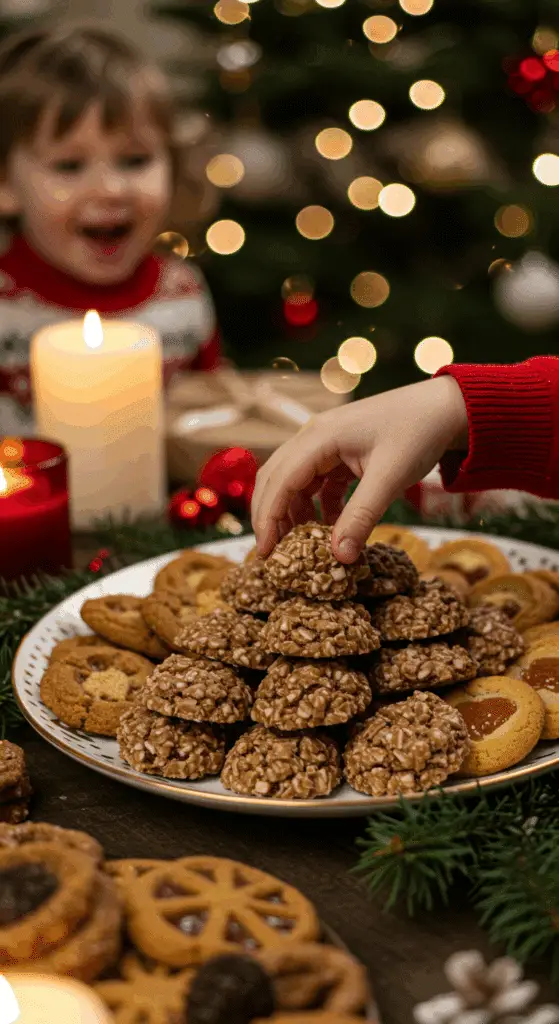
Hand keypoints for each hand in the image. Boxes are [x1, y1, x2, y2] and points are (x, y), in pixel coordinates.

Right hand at [251, 375, 467, 562]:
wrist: (445, 408)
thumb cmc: (418, 433)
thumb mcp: (390, 477)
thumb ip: (361, 516)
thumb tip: (338, 557)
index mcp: (320, 437)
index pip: (280, 481)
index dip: (268, 518)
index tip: (265, 552)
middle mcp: (315, 436)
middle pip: (276, 479)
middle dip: (271, 516)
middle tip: (271, 554)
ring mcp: (326, 444)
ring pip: (295, 482)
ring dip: (294, 513)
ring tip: (301, 546)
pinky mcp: (340, 453)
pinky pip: (318, 483)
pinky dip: (318, 507)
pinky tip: (332, 529)